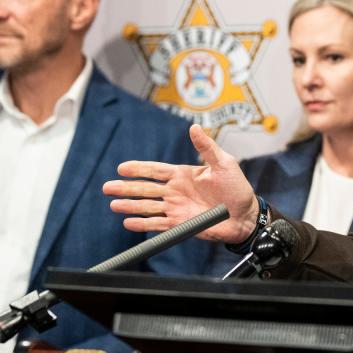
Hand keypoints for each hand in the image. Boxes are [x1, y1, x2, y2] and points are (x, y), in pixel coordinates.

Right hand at [103, 124, 258, 243]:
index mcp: (183, 174)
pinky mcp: (179, 225)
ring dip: (130, 206)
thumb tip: (194, 128)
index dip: (138, 169)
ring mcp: (176, 208)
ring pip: (147, 206)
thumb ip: (207, 147)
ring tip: (113, 205)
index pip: (155, 170)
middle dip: (126, 188)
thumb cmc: (237, 188)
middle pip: (145, 189)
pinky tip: (128, 223)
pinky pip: (157, 224)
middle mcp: (175, 191)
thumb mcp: (224, 164)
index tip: (121, 168)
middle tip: (107, 188)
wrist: (245, 216)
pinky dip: (142, 224)